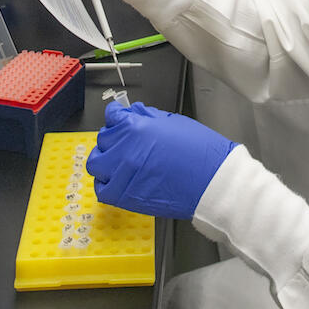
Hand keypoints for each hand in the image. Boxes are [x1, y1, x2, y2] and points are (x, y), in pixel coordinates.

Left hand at [87, 102, 236, 219]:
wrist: (212, 183)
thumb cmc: (200, 151)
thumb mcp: (174, 122)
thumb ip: (147, 116)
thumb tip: (133, 112)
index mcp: (136, 127)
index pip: (113, 116)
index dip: (117, 116)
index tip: (119, 119)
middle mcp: (123, 149)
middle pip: (104, 139)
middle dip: (113, 137)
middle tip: (124, 141)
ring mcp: (121, 173)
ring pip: (97, 163)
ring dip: (104, 159)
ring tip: (117, 161)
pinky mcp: (123, 196)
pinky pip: (102, 188)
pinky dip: (106, 183)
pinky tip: (117, 179)